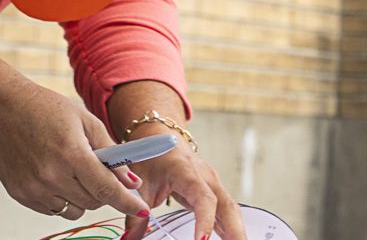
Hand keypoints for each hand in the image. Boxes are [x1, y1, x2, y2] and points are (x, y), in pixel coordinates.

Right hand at [0, 82, 148, 221]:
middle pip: (93, 202)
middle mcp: (51, 175)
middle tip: (98, 171)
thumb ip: (112, 153)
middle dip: (104, 191)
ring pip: (74, 210)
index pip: (106, 188)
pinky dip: (62, 199)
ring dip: (83, 197)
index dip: (127, 202)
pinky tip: (56, 176)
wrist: (4, 110)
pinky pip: (52, 210)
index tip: (141, 209)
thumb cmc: (47, 110)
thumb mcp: (87, 122)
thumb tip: (131, 181)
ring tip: (74, 172)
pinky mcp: (20, 195)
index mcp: (71, 154)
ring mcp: (33, 188)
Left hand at [120, 129, 245, 239]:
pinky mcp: (212, 191)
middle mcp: (206, 178)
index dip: (204, 220)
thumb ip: (134, 214)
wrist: (161, 137)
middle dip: (235, 230)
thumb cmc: (151, 156)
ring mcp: (212, 184)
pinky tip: (232, 239)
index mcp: (188, 172)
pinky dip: (230, 226)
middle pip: (227, 205)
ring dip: (237, 230)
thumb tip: (130, 239)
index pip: (203, 199)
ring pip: (230, 208)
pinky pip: (226, 210)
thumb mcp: (139, 185)